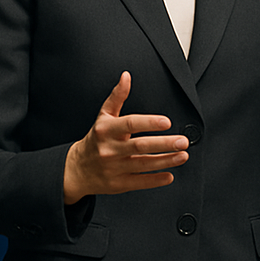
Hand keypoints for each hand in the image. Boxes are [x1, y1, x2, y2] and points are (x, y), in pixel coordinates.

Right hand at [63, 72, 188, 204]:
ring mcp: (113, 168)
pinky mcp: (117, 184)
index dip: (149, 122)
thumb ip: (117, 97)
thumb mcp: (103, 117)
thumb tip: (126, 76)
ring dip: (166, 161)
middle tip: (183, 141)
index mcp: (106, 130)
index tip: (167, 121)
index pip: (130, 124)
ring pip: (143, 164)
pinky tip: (170, 176)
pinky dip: (155, 180)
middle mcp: (109, 149)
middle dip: (164, 144)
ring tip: (183, 155)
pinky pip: (139, 182)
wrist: (75, 170)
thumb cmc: (96, 139)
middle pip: (140, 146)